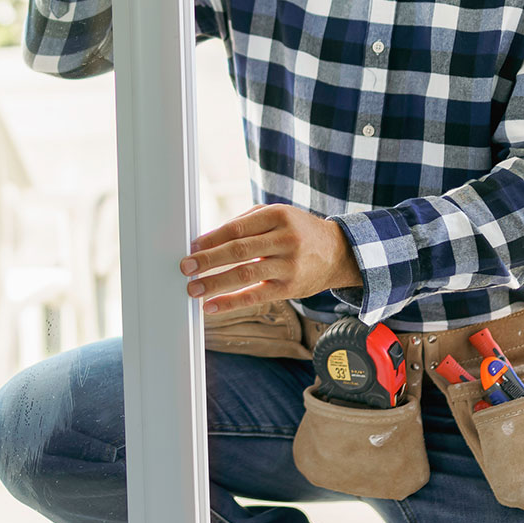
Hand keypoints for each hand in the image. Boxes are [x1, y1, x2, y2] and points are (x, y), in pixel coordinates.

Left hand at [180, 204, 361, 313]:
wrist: (338, 252)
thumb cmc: (298, 231)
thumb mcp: (277, 216)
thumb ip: (245, 223)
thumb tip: (208, 239)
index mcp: (278, 216)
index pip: (237, 228)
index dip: (211, 238)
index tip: (192, 247)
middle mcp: (285, 240)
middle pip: (238, 251)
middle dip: (208, 260)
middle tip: (185, 267)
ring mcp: (288, 265)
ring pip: (245, 275)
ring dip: (215, 283)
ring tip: (193, 288)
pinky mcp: (290, 288)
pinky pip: (256, 296)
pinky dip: (231, 302)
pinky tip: (212, 306)